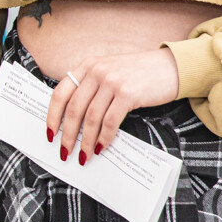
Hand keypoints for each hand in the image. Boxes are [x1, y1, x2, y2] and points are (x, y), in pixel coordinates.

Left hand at [45, 48, 179, 163]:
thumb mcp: (109, 71)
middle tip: (65, 151)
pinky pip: (110, 121)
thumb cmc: (139, 73)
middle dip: (67, 134)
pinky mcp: (128, 93)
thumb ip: (91, 86)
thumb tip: (74, 119)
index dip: (52, 116)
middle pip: (73, 109)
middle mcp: (96, 71)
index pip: (60, 93)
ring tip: (85, 155)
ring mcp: (112, 81)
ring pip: (91, 118)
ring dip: (86, 141)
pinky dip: (104, 137)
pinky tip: (102, 147)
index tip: (50, 134)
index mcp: (87, 65)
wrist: (171, 66)